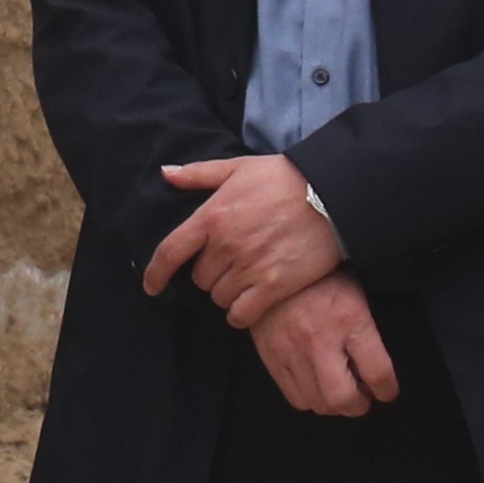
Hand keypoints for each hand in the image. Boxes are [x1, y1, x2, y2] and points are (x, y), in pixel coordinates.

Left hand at [147, 155, 345, 329]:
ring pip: (219, 296)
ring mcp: (250, 267)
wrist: (333, 195)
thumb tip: (166, 173)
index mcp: (211, 217)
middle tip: (229, 265)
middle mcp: (225, 246)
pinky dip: (241, 313)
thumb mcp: (237, 168)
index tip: (150, 286)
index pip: (170, 252)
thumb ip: (198, 174)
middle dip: (209, 274)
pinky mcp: (275, 286)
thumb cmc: (284, 178)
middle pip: (199, 278)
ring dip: (226, 293)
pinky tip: (249, 305)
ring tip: (244, 281)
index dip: (155, 273)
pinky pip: (242, 314)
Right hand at [246, 272, 399, 416]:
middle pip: (344, 399)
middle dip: (359, 405)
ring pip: (318, 403)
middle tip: (362, 396)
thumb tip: (374, 374)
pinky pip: (294, 396)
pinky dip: (309, 398)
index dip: (388, 390)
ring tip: (337, 388)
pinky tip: (315, 383)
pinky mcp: (271, 356)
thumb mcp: (357, 299)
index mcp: (350, 321)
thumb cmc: (321, 281)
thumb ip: (368, 336)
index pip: (378, 373)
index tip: (386, 391)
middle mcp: (319, 339)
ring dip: (333, 403)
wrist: (274, 268)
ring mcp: (291, 350)